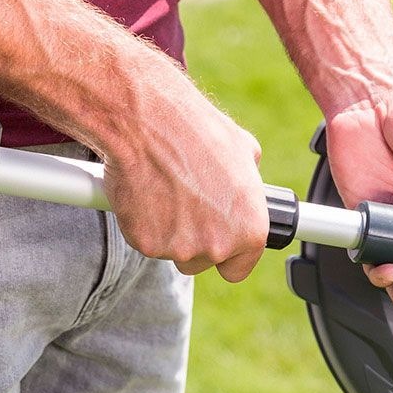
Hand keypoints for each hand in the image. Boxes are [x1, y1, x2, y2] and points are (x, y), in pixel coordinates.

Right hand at [103, 85, 267, 282]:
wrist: (147, 122)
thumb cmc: (194, 130)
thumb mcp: (242, 149)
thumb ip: (248, 182)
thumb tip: (247, 185)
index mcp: (250, 228)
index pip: (238, 269)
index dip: (225, 254)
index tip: (215, 239)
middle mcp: (219, 245)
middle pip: (202, 261)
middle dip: (192, 238)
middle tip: (182, 201)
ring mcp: (181, 247)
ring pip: (172, 252)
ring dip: (167, 231)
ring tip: (163, 190)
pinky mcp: (147, 244)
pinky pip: (144, 242)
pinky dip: (142, 224)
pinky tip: (145, 193)